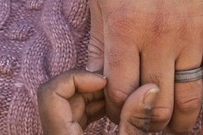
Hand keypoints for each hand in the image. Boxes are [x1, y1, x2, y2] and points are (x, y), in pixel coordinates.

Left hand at [37, 71, 160, 134]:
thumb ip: (136, 123)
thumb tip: (152, 88)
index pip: (50, 93)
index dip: (76, 79)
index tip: (105, 81)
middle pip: (65, 95)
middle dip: (95, 87)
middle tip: (125, 88)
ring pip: (74, 103)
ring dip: (101, 96)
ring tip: (128, 99)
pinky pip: (81, 114)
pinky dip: (101, 107)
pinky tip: (123, 107)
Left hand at [88, 0, 202, 133]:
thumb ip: (99, 42)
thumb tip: (91, 84)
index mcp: (123, 23)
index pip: (121, 90)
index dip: (118, 110)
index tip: (118, 113)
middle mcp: (158, 31)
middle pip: (155, 101)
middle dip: (148, 123)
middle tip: (144, 129)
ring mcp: (191, 31)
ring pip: (187, 98)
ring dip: (179, 125)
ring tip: (172, 133)